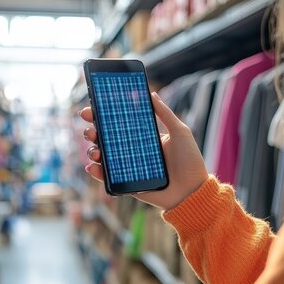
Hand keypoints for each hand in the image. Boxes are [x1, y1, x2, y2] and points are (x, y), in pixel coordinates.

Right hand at [79, 92, 208, 210]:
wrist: (193, 191)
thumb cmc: (190, 160)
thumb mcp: (180, 132)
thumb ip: (165, 113)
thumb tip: (151, 93)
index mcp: (143, 136)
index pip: (119, 123)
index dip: (103, 115)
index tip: (92, 108)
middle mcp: (133, 150)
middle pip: (106, 138)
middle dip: (93, 131)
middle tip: (90, 129)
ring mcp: (128, 167)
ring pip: (104, 157)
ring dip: (93, 151)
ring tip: (95, 151)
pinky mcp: (127, 184)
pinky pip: (108, 178)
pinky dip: (97, 172)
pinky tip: (92, 166)